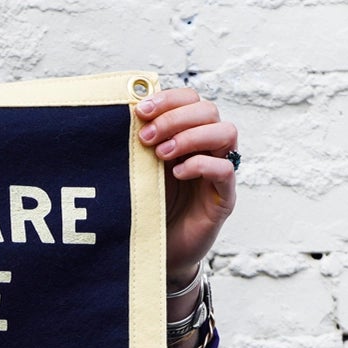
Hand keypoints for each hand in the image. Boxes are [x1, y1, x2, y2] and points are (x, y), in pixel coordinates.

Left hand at [136, 87, 237, 289]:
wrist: (154, 249)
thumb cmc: (146, 205)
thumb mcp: (139, 168)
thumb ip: (138, 142)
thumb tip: (122, 110)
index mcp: (186, 134)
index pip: (190, 99)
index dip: (168, 99)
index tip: (140, 112)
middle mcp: (207, 147)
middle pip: (208, 110)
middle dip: (174, 119)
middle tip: (146, 138)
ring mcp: (219, 170)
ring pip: (226, 132)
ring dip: (191, 136)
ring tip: (161, 154)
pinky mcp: (224, 196)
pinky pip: (226, 169)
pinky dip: (201, 165)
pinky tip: (177, 173)